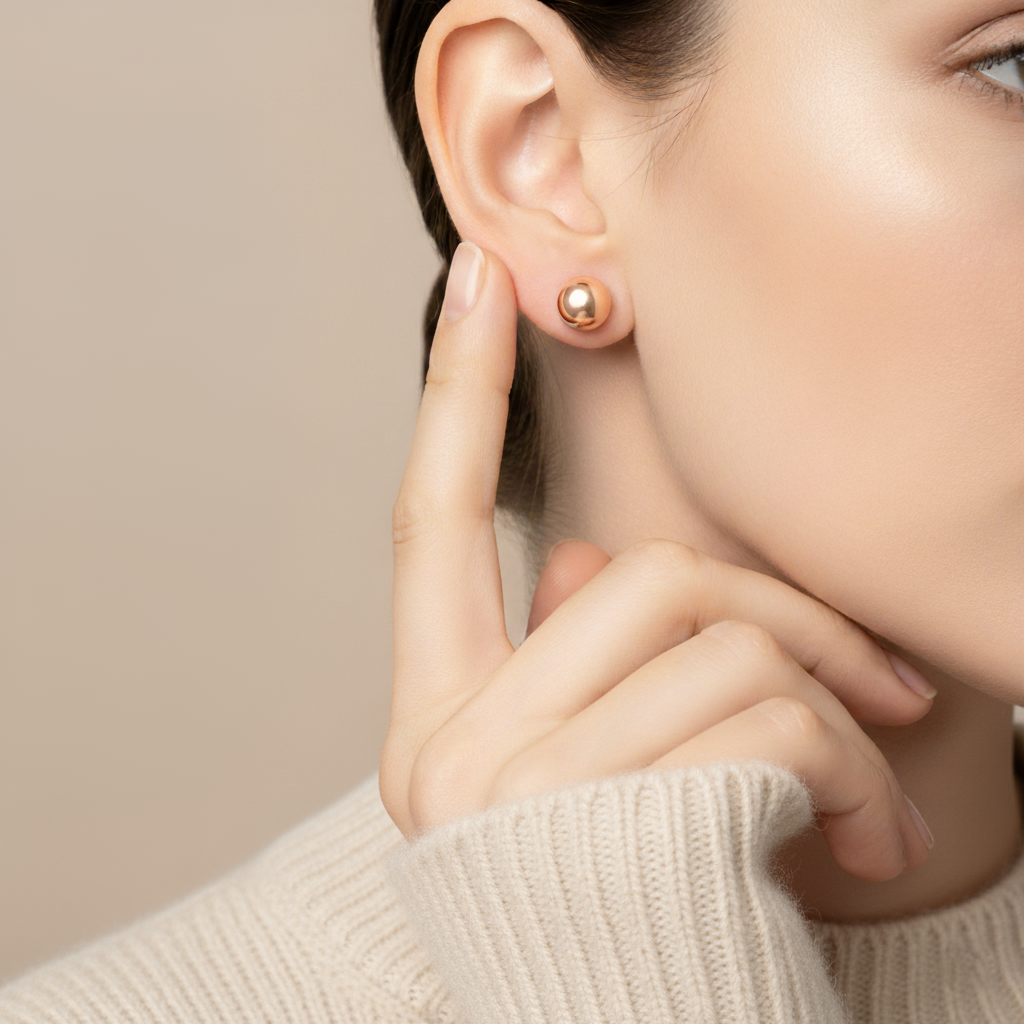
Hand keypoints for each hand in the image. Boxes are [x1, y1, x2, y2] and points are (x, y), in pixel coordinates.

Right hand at [380, 242, 934, 881]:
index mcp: (436, 719)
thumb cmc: (626, 908)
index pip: (432, 518)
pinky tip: (857, 838)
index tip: (478, 276)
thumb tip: (586, 561)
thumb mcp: (590, 781)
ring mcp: (520, 793)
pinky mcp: (614, 826)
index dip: (454, 392)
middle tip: (886, 694)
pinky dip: (849, 767)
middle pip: (640, 576)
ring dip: (834, 707)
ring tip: (874, 791)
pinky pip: (762, 721)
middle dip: (786, 615)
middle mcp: (452, 751)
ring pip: (713, 636)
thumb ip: (578, 660)